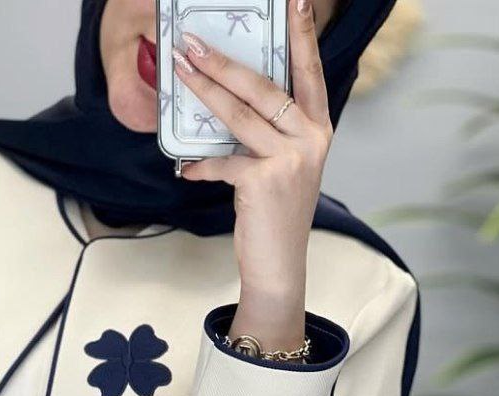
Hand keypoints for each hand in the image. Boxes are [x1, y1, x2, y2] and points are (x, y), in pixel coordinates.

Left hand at [174, 0, 332, 350]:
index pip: (309, 71)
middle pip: (262, 87)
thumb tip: (230, 98)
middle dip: (223, 61)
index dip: (302, 34)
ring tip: (180, 71)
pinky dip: (200, 167)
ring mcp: (290, 159)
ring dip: (204, 91)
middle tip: (191, 41)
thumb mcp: (285, 165)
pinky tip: (185, 169)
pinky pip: (223, 163)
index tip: (295, 0)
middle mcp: (311, 138)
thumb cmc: (277, 213)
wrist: (279, 265)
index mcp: (318, 127)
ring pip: (240, 115)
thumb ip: (271, 132)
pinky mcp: (264, 181)